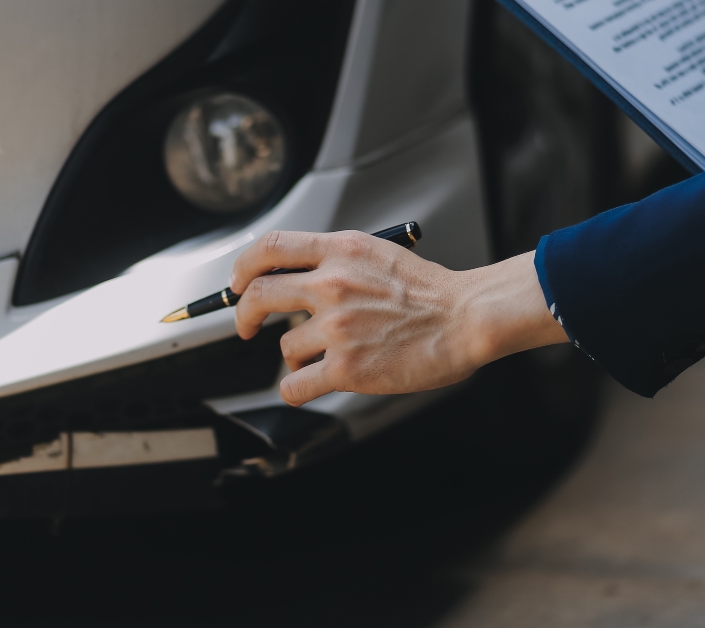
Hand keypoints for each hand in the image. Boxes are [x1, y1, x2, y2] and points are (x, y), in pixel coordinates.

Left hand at [230, 230, 568, 405]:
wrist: (466, 319)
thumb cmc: (430, 294)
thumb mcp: (376, 255)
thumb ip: (335, 261)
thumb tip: (296, 277)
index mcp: (340, 251)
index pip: (269, 248)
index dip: (242, 267)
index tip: (239, 283)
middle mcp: (332, 285)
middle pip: (259, 294)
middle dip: (245, 315)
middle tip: (247, 326)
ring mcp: (337, 327)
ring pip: (284, 346)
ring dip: (297, 355)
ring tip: (326, 355)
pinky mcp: (346, 367)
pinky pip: (295, 384)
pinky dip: (297, 388)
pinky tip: (312, 383)